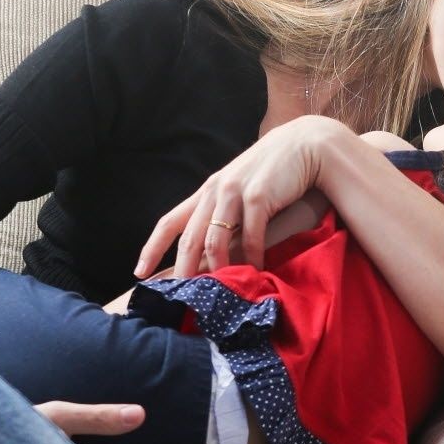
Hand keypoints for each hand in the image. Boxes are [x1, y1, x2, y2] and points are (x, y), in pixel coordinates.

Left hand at [135, 115, 345, 276]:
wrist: (304, 145)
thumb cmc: (273, 172)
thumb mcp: (241, 191)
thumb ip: (226, 215)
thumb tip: (211, 248)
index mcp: (207, 191)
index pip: (170, 221)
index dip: (152, 248)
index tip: (139, 273)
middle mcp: (215, 190)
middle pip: (189, 238)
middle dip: (181, 270)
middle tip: (179, 298)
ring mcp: (235, 192)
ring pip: (214, 240)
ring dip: (217, 269)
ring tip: (219, 291)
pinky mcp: (259, 195)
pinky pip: (250, 236)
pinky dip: (251, 259)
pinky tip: (255, 272)